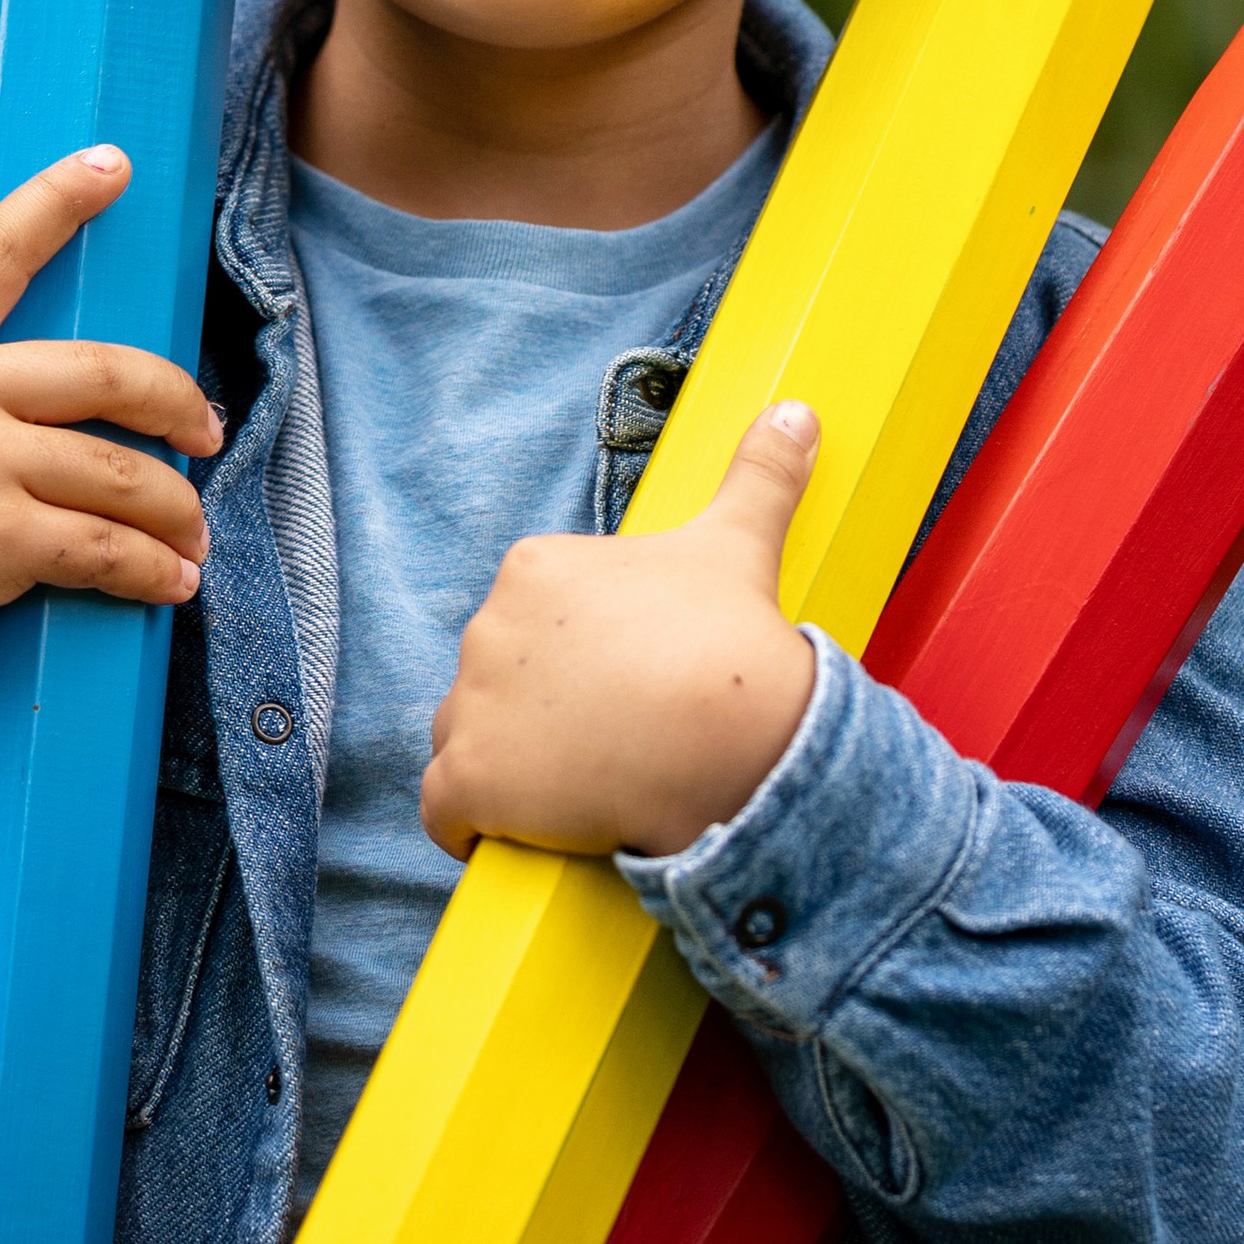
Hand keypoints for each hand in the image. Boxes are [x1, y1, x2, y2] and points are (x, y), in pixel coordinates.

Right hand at [0, 147, 222, 721]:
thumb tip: (50, 403)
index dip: (60, 198)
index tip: (114, 162)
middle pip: (109, 372)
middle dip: (179, 403)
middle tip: (209, 433)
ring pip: (124, 474)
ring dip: (179, 513)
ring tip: (193, 540)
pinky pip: (108, 548)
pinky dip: (154, 571)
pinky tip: (171, 584)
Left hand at [420, 406, 820, 862]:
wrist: (734, 739)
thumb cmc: (733, 641)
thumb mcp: (740, 543)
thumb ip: (758, 473)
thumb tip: (797, 411)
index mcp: (535, 567)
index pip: (532, 629)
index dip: (581, 666)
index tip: (632, 687)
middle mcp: (485, 626)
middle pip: (499, 684)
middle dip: (545, 716)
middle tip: (621, 740)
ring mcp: (469, 703)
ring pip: (471, 744)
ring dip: (512, 771)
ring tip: (585, 787)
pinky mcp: (466, 780)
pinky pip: (445, 811)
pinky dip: (475, 827)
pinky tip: (527, 833)